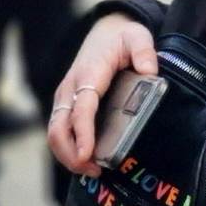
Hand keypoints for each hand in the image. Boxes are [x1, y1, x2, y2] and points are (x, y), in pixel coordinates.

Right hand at [48, 15, 157, 177]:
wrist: (104, 33)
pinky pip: (61, 131)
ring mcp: (65, 99)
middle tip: (93, 171)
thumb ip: (144, 51)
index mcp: (88, 74)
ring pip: (56, 132)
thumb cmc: (122, 38)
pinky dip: (69, 149)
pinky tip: (87, 161)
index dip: (83, 132)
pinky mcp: (67, 106)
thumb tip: (150, 72)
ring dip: (68, 155)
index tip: (87, 154)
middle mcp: (70, 89)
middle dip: (71, 153)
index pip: (82, 108)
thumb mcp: (137, 36)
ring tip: (92, 171)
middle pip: (59, 127)